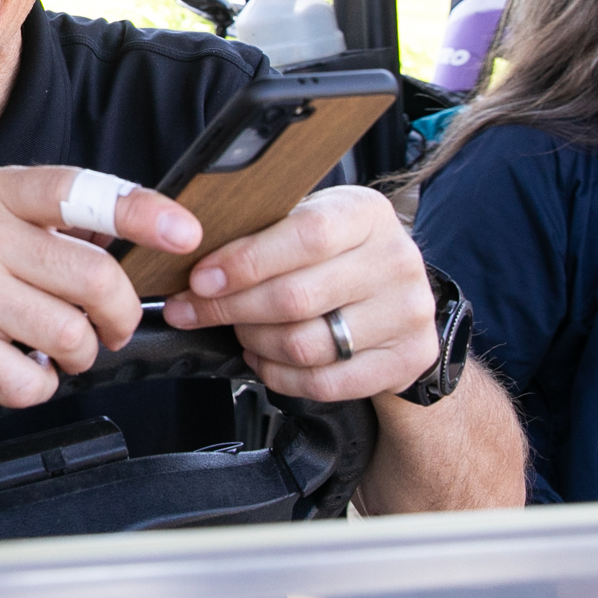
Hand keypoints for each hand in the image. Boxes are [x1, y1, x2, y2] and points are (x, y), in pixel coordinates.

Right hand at [0, 165, 199, 411]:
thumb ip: (47, 224)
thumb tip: (135, 232)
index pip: (78, 191)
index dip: (141, 210)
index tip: (186, 233)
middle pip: (94, 277)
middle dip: (118, 316)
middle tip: (110, 330)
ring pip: (69, 334)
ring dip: (77, 358)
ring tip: (57, 354)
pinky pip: (30, 380)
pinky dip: (38, 388)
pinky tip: (20, 372)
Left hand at [161, 186, 436, 401]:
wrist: (398, 296)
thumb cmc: (335, 253)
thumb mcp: (309, 219)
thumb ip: (263, 230)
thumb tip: (190, 251)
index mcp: (366, 214)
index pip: (305, 236)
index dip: (245, 261)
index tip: (199, 279)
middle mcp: (396, 261)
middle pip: (296, 297)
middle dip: (229, 308)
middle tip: (193, 310)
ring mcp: (407, 314)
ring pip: (306, 345)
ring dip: (253, 341)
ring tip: (236, 329)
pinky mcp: (407, 360)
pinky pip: (325, 383)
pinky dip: (279, 375)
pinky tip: (262, 357)